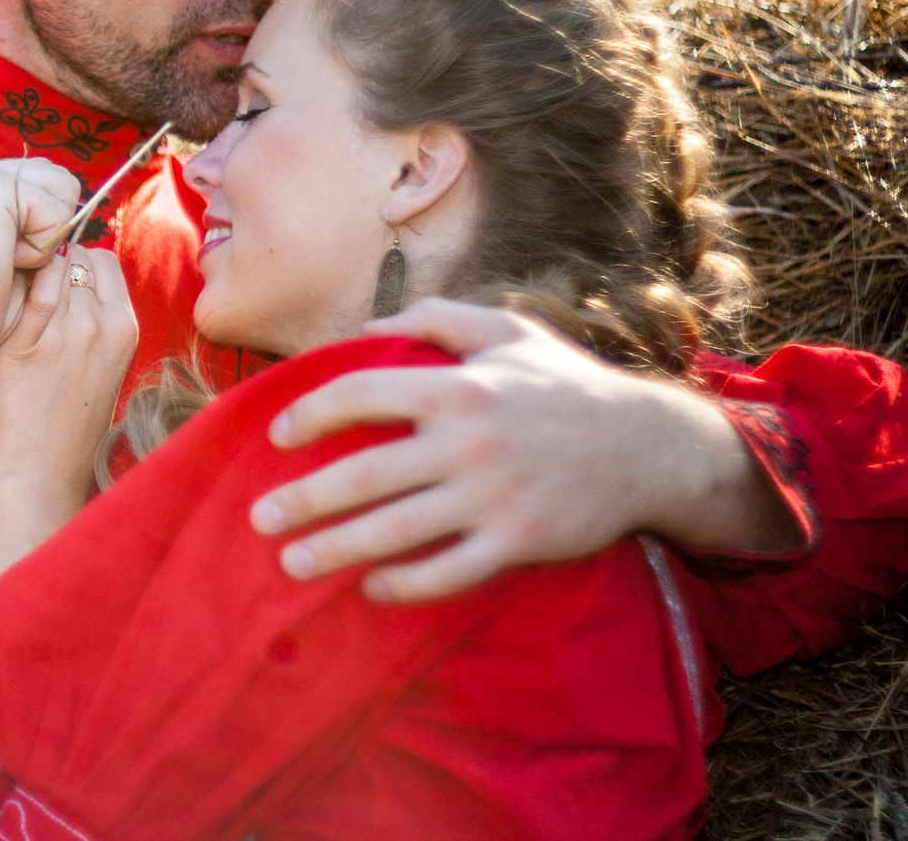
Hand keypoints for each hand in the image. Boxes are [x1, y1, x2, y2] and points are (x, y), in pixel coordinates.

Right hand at [0, 156, 82, 397]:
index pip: (39, 181)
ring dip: (47, 239)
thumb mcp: (5, 252)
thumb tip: (76, 211)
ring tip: (4, 263)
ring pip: (62, 191)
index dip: (45, 227)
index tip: (4, 261)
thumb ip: (29, 221)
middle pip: (57, 178)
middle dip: (50, 228)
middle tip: (6, 263)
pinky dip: (42, 253)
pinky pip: (57, 215)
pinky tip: (2, 266)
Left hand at [0, 246, 137, 587]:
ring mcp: (64, 333)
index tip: (56, 278)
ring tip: (10, 294)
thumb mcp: (102, 371)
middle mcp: (101, 325)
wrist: (37, 478)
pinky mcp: (25, 343)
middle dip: (51, 261)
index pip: (106, 261)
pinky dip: (11, 285)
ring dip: (29, 269)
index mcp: (124, 331)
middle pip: (77, 255)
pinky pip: (25, 289)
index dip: (77, 262)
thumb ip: (96, 328)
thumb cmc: (65, 432)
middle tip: (28, 285)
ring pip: (49, 264)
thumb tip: (74, 287)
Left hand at [247, 299, 798, 602]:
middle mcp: (469, 441)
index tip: (277, 437)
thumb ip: (433, 318)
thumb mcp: (504, 330)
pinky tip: (371, 589)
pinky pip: (450, 572)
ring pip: (397, 531)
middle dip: (303, 499)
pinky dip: (406, 585)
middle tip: (258, 517)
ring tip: (291, 563)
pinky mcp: (520, 542)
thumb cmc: (564, 385)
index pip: (360, 394)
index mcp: (457, 386)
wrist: (649, 446)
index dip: (310, 414)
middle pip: (364, 474)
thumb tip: (363, 327)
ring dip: (336, 550)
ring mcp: (493, 497)